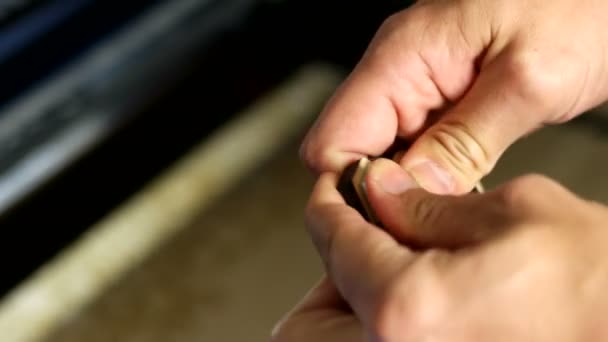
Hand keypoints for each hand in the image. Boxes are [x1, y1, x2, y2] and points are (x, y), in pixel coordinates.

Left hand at [274, 159, 607, 340]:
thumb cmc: (602, 288)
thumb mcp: (517, 213)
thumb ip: (428, 204)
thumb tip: (379, 190)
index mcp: (407, 309)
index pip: (332, 243)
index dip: (327, 205)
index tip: (334, 190)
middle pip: (307, 324)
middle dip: (329, 273)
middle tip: (359, 238)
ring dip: (348, 306)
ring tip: (392, 268)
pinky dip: (378, 327)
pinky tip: (416, 298)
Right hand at [300, 0, 607, 193]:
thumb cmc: (579, 2)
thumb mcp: (528, 81)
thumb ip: (463, 143)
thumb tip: (409, 193)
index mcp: (402, 56)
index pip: (333, 139)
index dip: (349, 189)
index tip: (389, 222)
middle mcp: (400, 71)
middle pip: (351, 153)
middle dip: (381, 196)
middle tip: (424, 228)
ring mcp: (419, 85)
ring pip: (383, 157)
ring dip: (408, 190)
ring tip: (445, 214)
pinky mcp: (443, 99)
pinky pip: (415, 148)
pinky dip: (429, 178)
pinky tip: (455, 193)